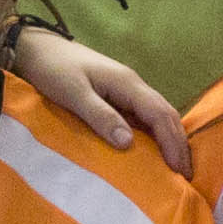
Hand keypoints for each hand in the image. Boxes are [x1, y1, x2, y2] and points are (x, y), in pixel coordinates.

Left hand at [5, 28, 184, 164]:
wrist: (36, 47)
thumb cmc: (53, 69)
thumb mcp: (74, 94)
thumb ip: (100, 116)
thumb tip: (128, 143)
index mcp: (127, 83)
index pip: (160, 114)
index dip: (173, 143)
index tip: (179, 171)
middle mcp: (133, 85)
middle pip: (166, 114)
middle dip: (179, 143)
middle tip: (185, 176)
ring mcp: (125, 89)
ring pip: (157, 115)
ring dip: (169, 139)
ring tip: (174, 168)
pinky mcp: (116, 95)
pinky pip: (142, 116)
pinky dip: (153, 135)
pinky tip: (151, 152)